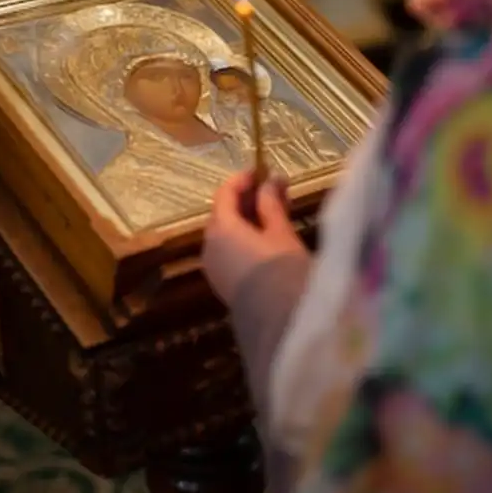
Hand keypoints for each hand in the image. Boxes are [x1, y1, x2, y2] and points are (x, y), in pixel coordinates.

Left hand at [203, 172, 306, 306]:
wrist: (278, 321)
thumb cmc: (281, 269)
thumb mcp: (281, 232)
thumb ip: (272, 204)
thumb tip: (271, 181)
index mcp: (221, 228)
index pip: (225, 194)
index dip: (242, 179)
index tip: (262, 171)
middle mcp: (210, 245)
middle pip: (224, 215)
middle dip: (248, 201)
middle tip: (275, 191)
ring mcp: (214, 267)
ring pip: (227, 235)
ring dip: (247, 221)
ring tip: (276, 215)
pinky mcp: (223, 284)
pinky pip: (229, 252)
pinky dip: (244, 240)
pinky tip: (267, 241)